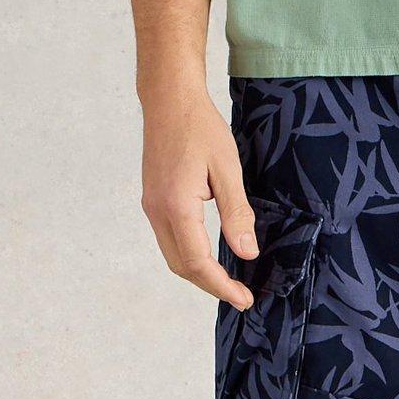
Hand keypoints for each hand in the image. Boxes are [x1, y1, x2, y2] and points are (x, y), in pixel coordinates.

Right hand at [138, 89, 259, 304]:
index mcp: (176, 206)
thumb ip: (237, 212)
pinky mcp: (153, 200)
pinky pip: (169, 239)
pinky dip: (189, 255)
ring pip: (173, 254)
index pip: (197, 262)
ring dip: (198, 272)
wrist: (169, 100)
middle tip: (241, 294)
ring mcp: (151, 207)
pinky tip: (209, 254)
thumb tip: (246, 254)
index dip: (222, 285)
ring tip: (228, 280)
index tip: (245, 298)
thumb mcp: (227, 168)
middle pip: (181, 266)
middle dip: (210, 285)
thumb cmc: (200, 127)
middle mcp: (157, 212)